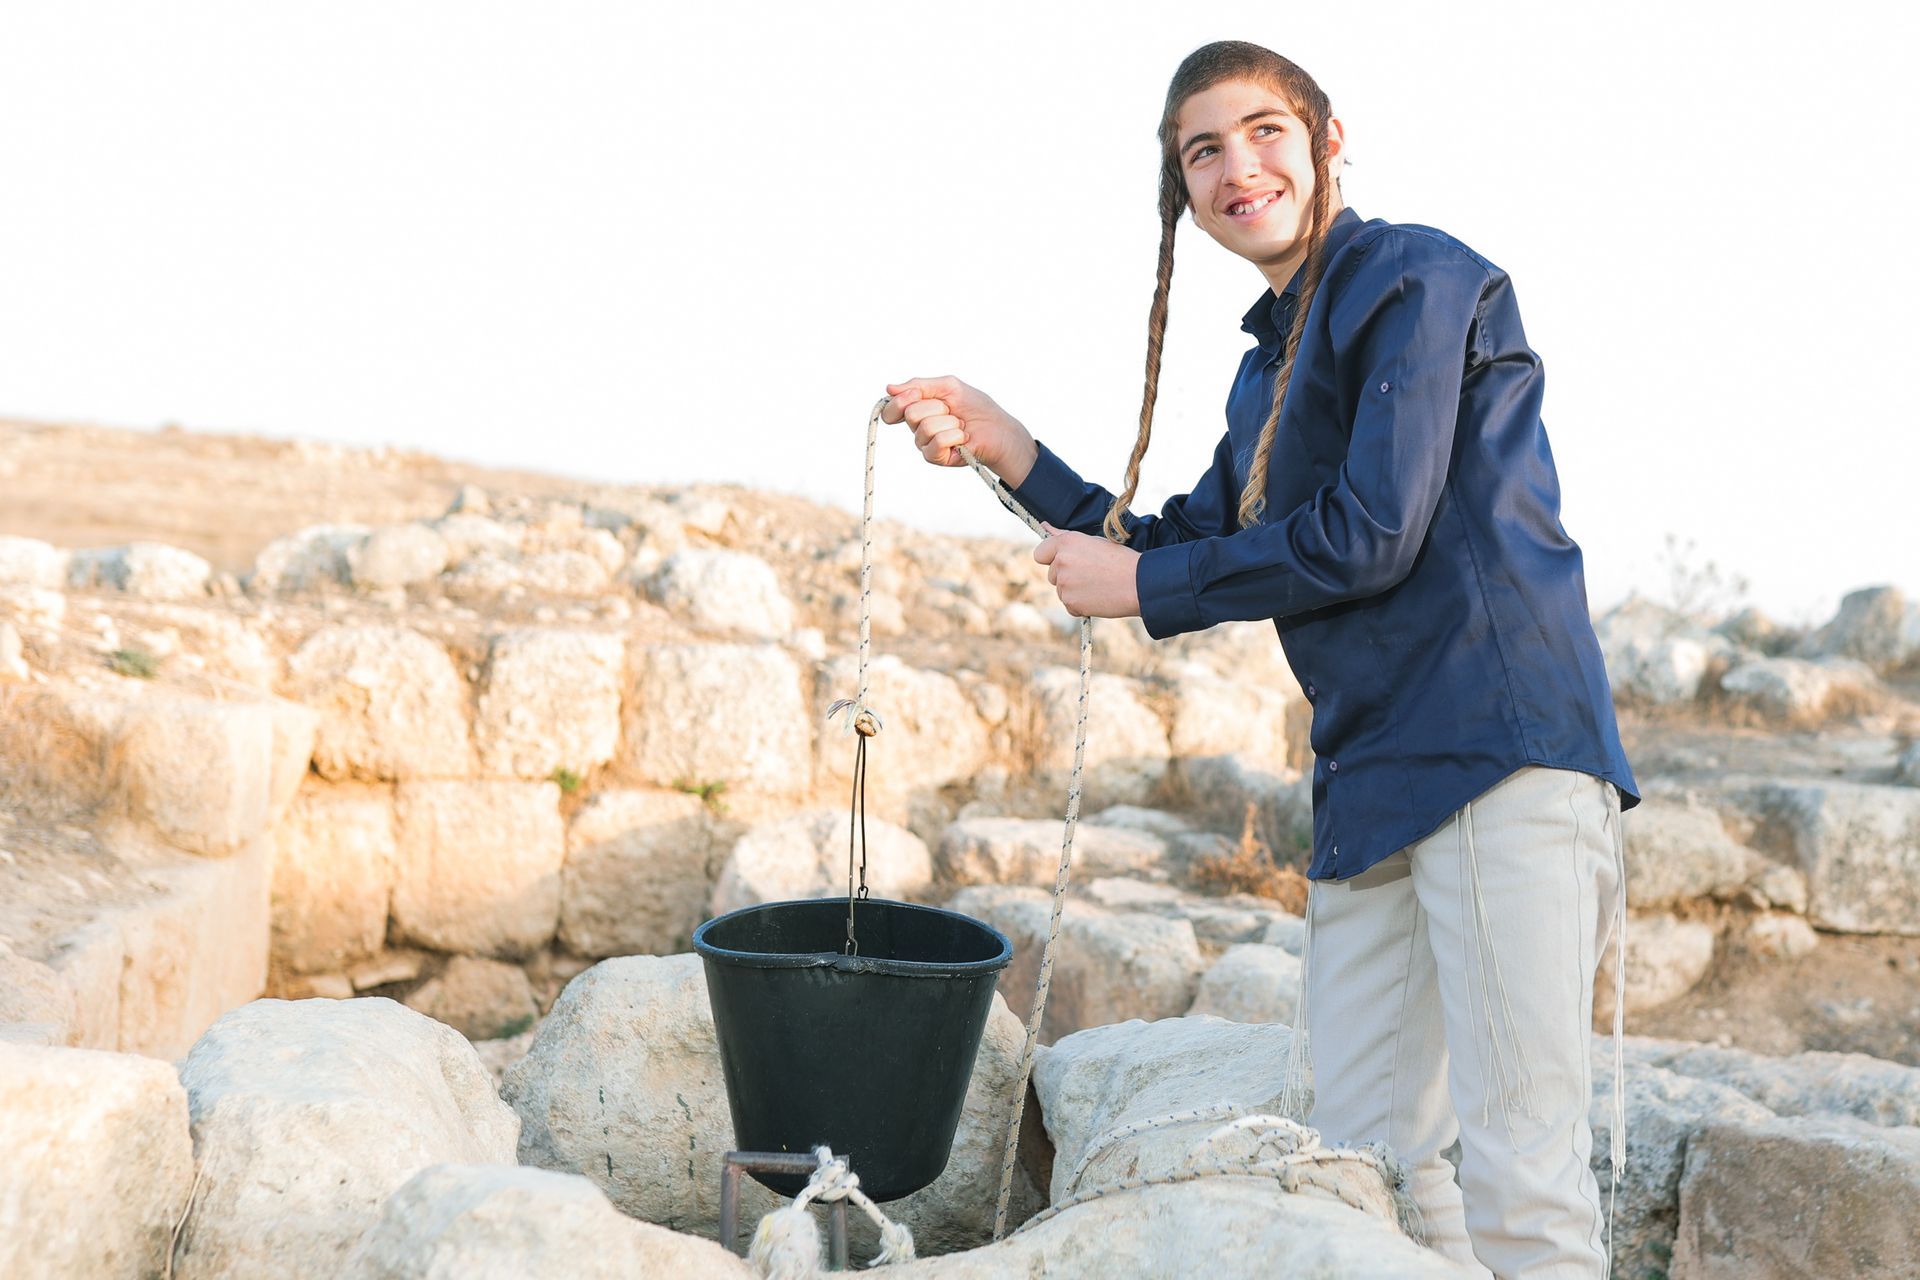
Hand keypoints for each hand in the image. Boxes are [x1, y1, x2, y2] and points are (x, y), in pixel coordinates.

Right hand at [881, 375, 1038, 485]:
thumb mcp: (948, 387)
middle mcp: (917, 428)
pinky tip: (963, 438)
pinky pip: (936, 442)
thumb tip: (889, 388)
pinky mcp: (936, 458)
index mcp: (917, 409)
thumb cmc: (976, 407)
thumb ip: (920, 385)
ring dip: (950, 422)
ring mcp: (925, 444)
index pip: (892, 409)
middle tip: (952, 411)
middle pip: (910, 413)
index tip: (916, 394)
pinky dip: (954, 436)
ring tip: (961, 425)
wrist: (999, 429)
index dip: (899, 400)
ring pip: (925, 427)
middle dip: (937, 407)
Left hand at [1033, 522, 1140, 618]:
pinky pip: (1070, 605)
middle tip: (1092, 574)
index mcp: (1067, 543)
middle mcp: (1061, 562)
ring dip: (1074, 591)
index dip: (1051, 558)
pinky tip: (1098, 597)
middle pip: (1051, 574)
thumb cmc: (1120, 560)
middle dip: (1066, 576)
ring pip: (1061, 590)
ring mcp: (1064, 584)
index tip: (1064, 561)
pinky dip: (1081, 605)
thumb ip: (1065, 537)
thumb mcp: (1094, 542)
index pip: (1040, 553)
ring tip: (1098, 585)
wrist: (1140, 583)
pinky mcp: (1071, 603)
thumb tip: (1044, 527)